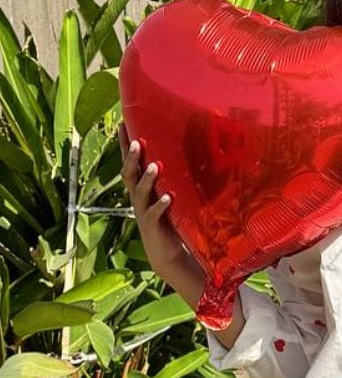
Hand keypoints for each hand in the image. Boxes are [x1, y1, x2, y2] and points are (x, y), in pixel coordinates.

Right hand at [117, 124, 197, 284]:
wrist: (166, 253)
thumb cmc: (168, 221)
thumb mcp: (166, 196)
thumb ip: (169, 179)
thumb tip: (183, 155)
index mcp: (140, 189)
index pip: (130, 163)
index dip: (125, 145)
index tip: (123, 124)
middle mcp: (138, 198)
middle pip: (129, 174)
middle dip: (132, 158)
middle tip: (138, 141)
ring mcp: (143, 212)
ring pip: (139, 192)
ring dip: (146, 179)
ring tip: (154, 166)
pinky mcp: (152, 226)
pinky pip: (154, 213)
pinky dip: (161, 204)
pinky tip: (168, 197)